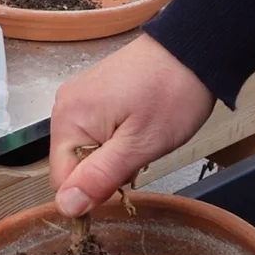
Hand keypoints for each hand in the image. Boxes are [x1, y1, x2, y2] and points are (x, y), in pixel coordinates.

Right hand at [50, 35, 215, 216]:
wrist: (193, 47)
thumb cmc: (171, 93)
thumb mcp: (139, 145)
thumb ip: (100, 177)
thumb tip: (65, 206)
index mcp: (68, 119)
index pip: (62, 180)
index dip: (91, 192)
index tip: (124, 182)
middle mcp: (64, 106)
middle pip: (72, 164)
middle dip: (103, 172)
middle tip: (138, 154)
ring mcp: (79, 97)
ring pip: (85, 150)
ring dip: (111, 156)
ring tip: (141, 138)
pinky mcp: (93, 93)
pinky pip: (93, 132)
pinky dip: (114, 139)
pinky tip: (137, 128)